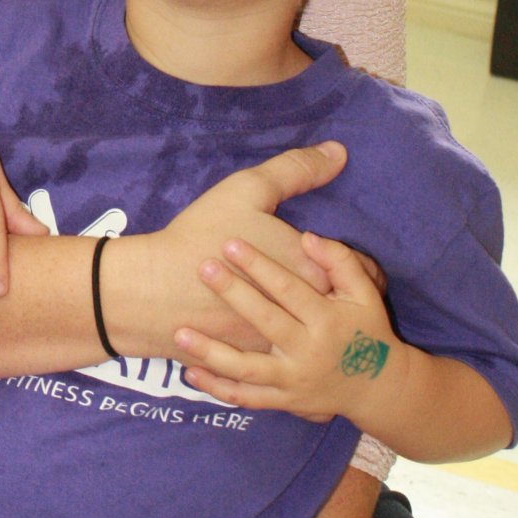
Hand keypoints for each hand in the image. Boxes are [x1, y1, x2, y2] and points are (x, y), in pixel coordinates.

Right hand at [137, 143, 346, 356]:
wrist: (152, 293)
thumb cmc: (200, 237)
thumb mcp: (248, 190)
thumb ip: (296, 170)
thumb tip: (338, 151)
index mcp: (311, 271)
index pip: (365, 273)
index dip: (364, 266)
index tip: (353, 261)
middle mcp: (304, 316)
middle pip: (347, 310)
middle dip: (348, 299)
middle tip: (340, 289)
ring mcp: (280, 346)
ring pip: (318, 340)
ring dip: (320, 329)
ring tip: (313, 318)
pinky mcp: (253, 366)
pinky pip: (286, 363)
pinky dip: (289, 352)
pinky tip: (280, 341)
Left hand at [175, 228, 397, 422]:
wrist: (376, 388)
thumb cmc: (367, 330)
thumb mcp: (366, 293)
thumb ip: (340, 261)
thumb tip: (308, 236)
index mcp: (327, 320)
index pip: (289, 288)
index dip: (260, 265)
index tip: (230, 241)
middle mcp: (308, 352)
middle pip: (265, 320)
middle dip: (233, 293)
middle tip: (202, 267)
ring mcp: (292, 380)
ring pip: (247, 368)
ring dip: (212, 351)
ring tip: (180, 331)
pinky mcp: (282, 401)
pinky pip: (246, 398)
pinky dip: (218, 388)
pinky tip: (190, 372)